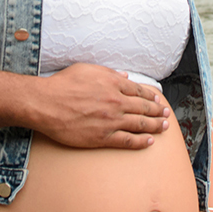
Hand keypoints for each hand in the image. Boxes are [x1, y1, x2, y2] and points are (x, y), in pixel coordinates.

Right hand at [33, 64, 168, 148]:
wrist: (46, 104)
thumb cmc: (62, 85)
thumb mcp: (87, 69)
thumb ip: (108, 73)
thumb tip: (124, 76)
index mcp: (113, 84)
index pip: (139, 90)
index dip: (151, 96)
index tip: (158, 99)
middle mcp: (116, 102)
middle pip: (144, 107)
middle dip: (158, 111)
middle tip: (166, 114)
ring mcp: (111, 120)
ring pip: (140, 124)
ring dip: (155, 126)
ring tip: (164, 127)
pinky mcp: (103, 137)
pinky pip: (127, 141)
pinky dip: (141, 141)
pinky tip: (149, 142)